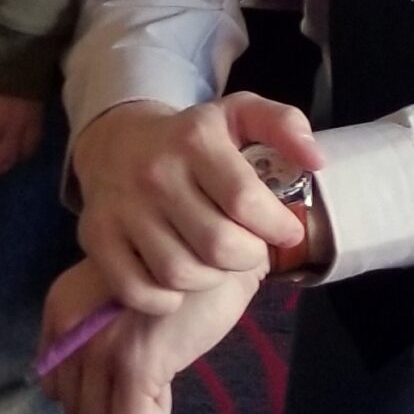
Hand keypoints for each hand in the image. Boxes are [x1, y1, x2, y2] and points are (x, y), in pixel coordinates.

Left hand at [40, 255, 263, 413]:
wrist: (212, 251)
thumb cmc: (169, 274)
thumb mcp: (110, 295)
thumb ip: (88, 332)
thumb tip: (84, 392)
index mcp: (59, 309)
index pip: (53, 386)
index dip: (88, 389)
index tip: (119, 368)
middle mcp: (69, 329)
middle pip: (75, 410)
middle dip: (111, 403)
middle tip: (142, 371)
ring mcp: (99, 347)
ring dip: (131, 410)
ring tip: (155, 372)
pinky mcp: (135, 364)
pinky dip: (154, 413)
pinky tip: (168, 376)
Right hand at [72, 92, 320, 312]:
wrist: (116, 140)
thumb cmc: (191, 138)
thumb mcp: (238, 116)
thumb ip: (284, 126)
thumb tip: (317, 161)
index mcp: (194, 138)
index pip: (245, 199)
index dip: (275, 226)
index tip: (285, 229)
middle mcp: (155, 172)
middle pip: (218, 245)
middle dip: (247, 256)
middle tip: (248, 248)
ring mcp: (122, 207)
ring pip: (182, 274)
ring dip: (209, 278)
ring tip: (214, 260)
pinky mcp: (96, 237)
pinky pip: (140, 291)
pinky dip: (165, 297)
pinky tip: (177, 277)